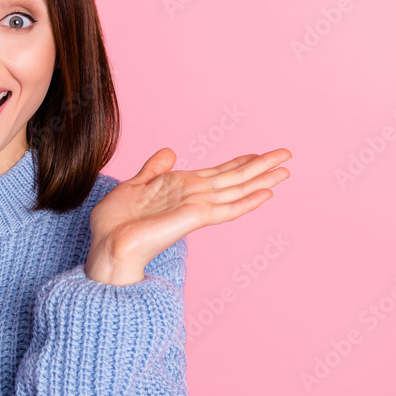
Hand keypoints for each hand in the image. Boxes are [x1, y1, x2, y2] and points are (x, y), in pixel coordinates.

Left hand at [85, 147, 292, 285]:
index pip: (217, 173)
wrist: (107, 244)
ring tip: (286, 170)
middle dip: (260, 167)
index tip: (257, 153)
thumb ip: (154, 169)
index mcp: (181, 188)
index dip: (238, 162)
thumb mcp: (135, 185)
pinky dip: (246, 202)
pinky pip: (226, 209)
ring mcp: (196, 208)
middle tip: (287, 154)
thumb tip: (170, 152)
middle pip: (234, 179)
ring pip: (236, 190)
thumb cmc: (116, 222)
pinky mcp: (194, 218)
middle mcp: (193, 198)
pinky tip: (266, 194)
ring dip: (262, 180)